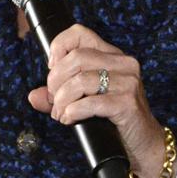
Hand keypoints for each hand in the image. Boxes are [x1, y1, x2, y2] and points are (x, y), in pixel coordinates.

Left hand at [27, 24, 165, 177]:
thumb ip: (57, 96)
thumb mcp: (84, 101)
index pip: (80, 33)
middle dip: (55, 81)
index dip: (58, 47)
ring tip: (61, 114)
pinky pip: (90, 102)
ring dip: (62, 100)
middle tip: (55, 100)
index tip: (51, 68)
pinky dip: (73, 112)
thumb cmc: (114, 119)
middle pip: (75, 57)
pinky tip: (70, 119)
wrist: (143, 144)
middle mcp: (123, 63)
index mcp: (112, 56)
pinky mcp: (128, 102)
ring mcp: (128, 82)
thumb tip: (33, 96)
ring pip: (80, 80)